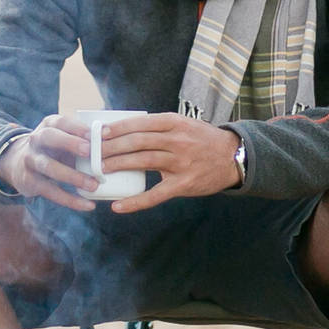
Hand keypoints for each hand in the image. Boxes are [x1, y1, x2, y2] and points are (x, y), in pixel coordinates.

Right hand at [0, 114, 97, 211]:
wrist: (17, 163)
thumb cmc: (54, 148)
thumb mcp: (64, 138)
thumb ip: (83, 140)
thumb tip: (111, 141)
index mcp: (49, 125)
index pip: (62, 122)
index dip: (77, 128)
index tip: (94, 134)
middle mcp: (36, 140)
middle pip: (49, 138)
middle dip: (69, 143)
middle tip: (89, 152)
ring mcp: (30, 160)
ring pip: (49, 167)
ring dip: (73, 177)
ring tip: (93, 185)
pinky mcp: (29, 182)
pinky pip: (51, 191)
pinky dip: (70, 200)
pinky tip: (88, 205)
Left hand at [96, 112, 241, 212]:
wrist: (234, 157)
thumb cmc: (203, 140)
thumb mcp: (185, 124)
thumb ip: (160, 127)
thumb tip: (125, 131)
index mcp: (176, 123)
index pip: (141, 123)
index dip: (119, 128)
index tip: (102, 132)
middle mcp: (178, 140)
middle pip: (138, 141)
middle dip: (112, 146)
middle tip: (94, 151)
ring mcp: (181, 163)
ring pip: (143, 161)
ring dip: (118, 164)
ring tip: (100, 168)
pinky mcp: (184, 184)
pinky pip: (155, 194)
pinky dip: (135, 202)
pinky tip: (118, 206)